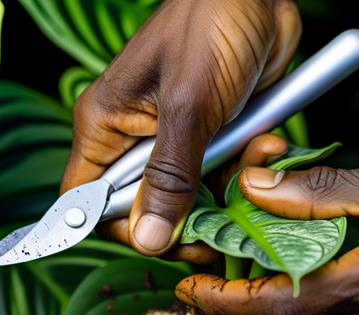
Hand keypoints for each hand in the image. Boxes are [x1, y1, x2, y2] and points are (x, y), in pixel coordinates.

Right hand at [61, 0, 300, 260]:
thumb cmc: (211, 29)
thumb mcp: (189, 108)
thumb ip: (169, 177)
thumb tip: (148, 240)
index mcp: (106, 125)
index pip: (89, 200)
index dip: (121, 228)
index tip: (165, 242)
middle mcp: (134, 137)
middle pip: (146, 207)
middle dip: (190, 215)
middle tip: (223, 221)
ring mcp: (175, 138)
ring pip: (192, 197)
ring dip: (231, 187)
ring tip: (258, 152)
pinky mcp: (213, 136)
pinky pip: (224, 175)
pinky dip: (249, 167)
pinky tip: (269, 143)